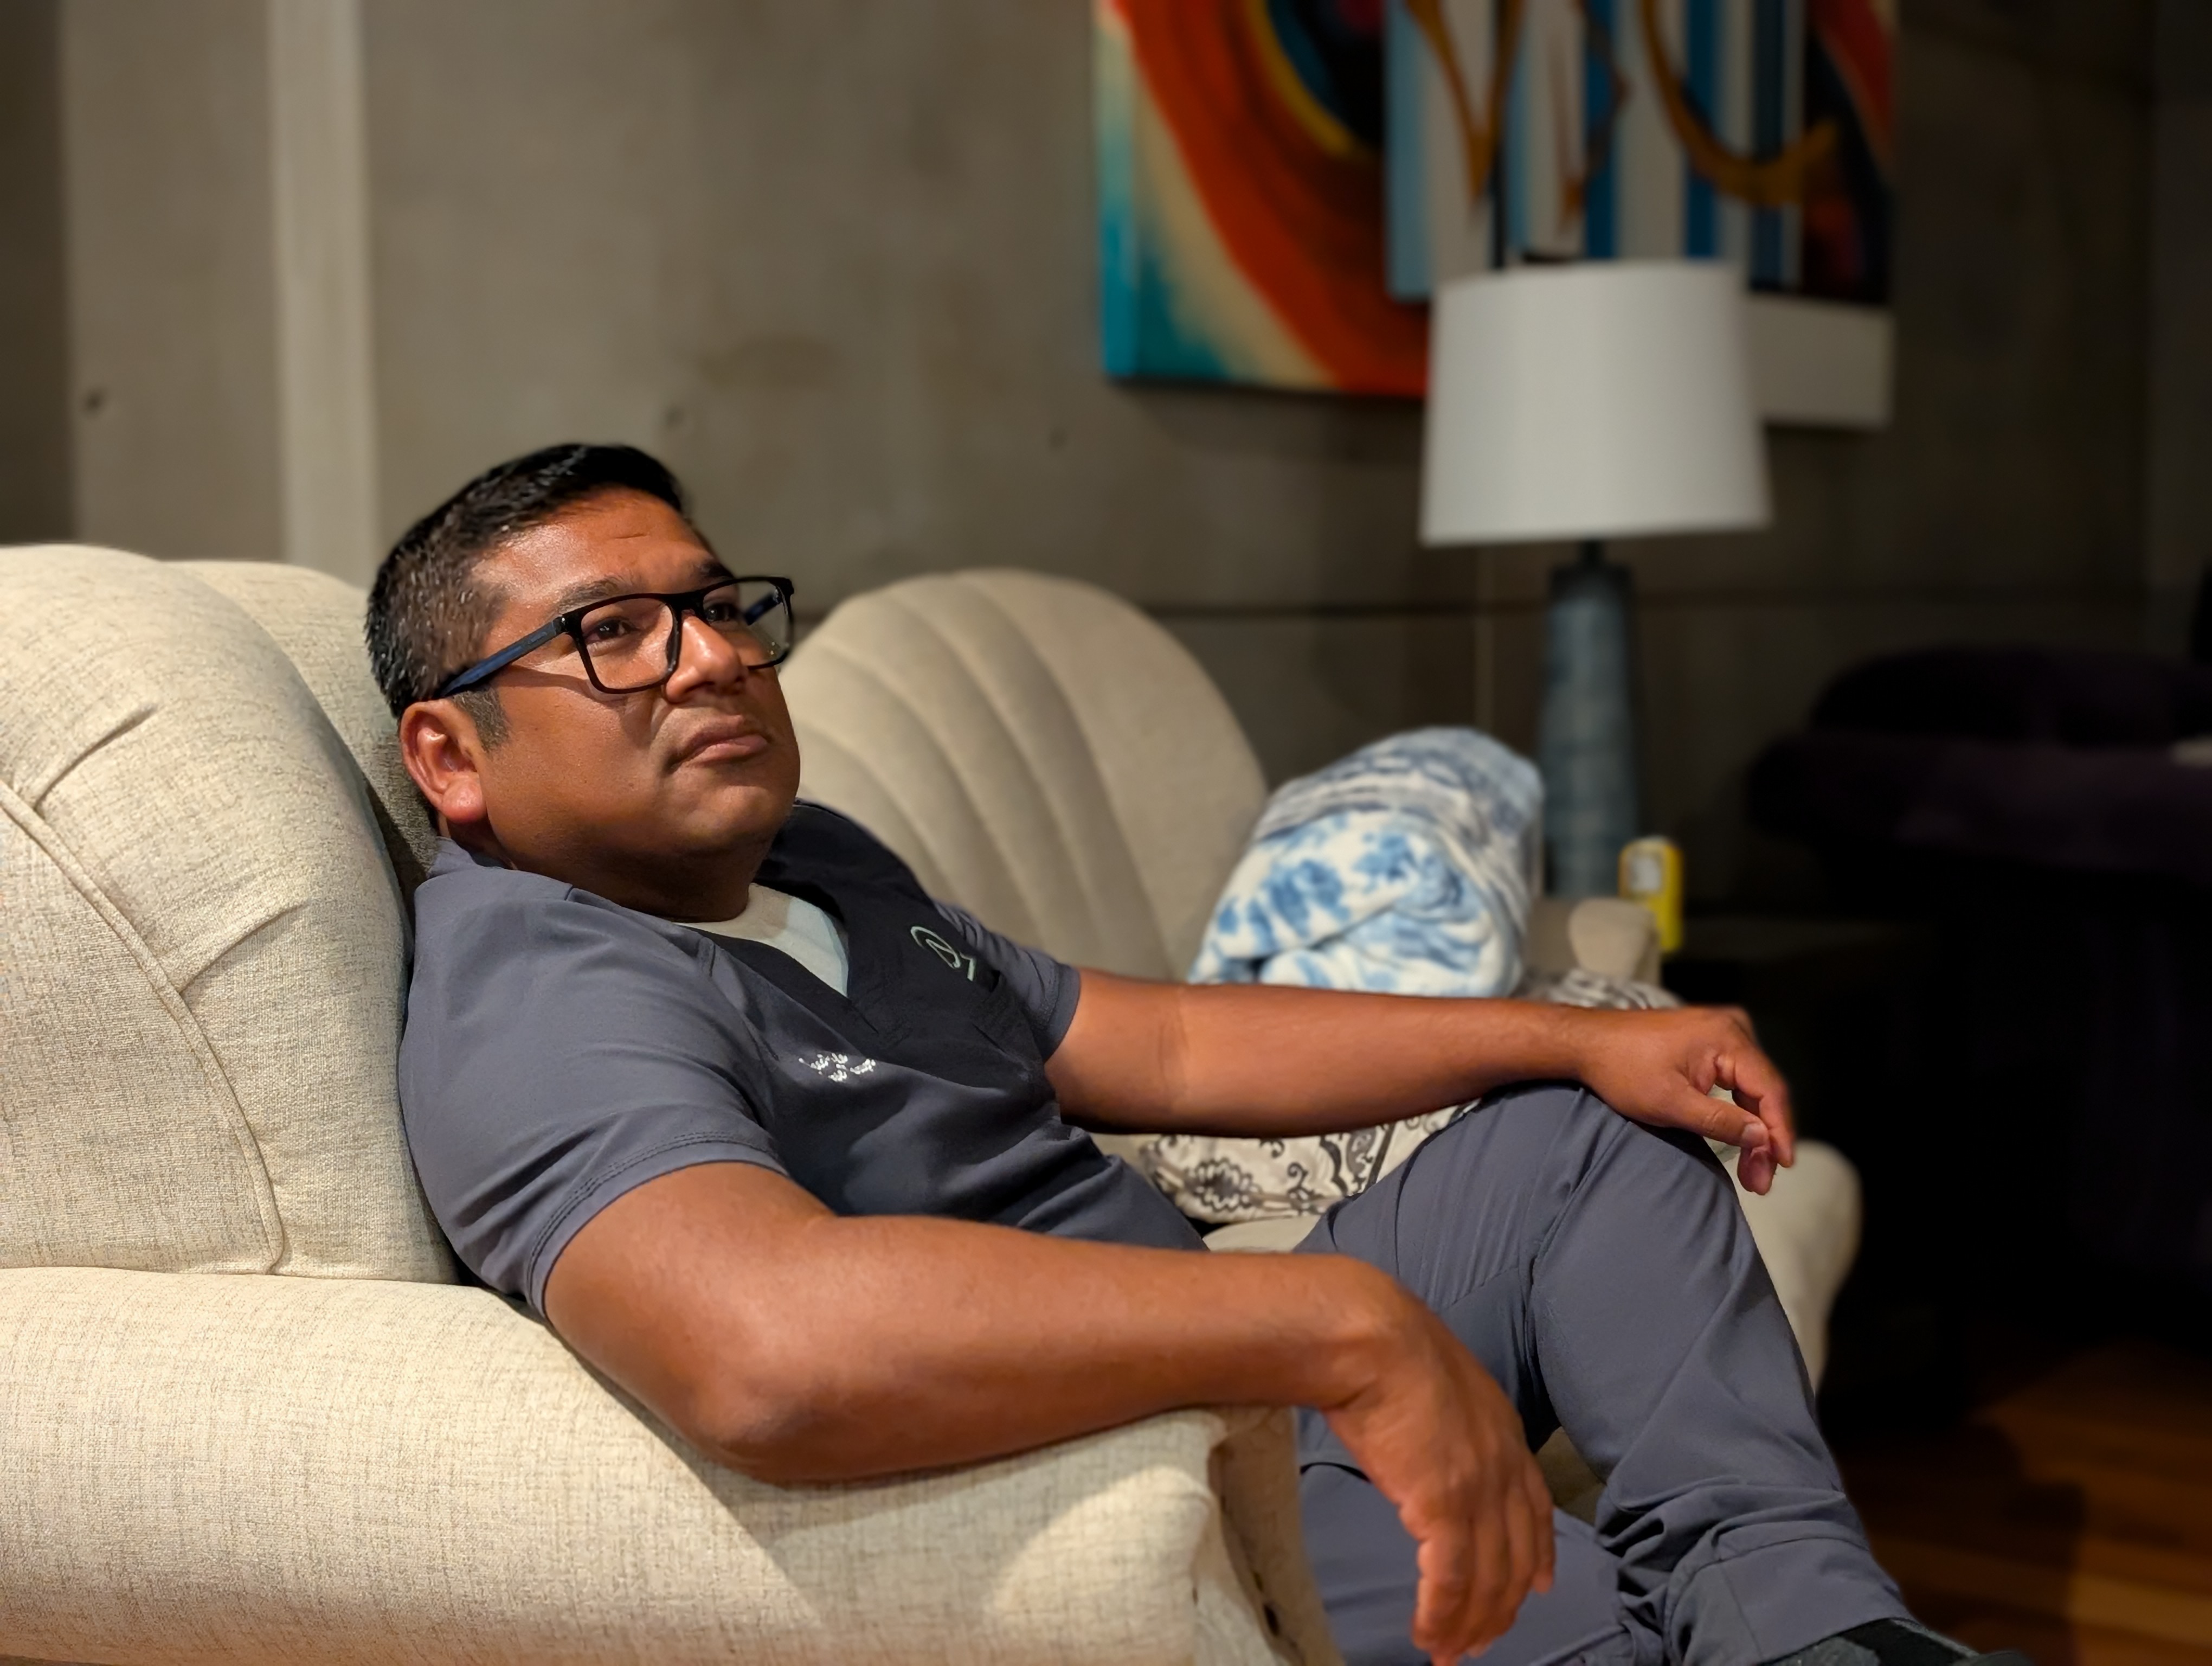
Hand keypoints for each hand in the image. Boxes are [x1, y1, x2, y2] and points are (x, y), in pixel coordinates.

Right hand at [1321, 1285, 1555, 1663]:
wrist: (1370, 1338)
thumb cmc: (1387, 1348)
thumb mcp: (1441, 1383)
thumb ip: (1449, 1423)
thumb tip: (1426, 1444)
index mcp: (1505, 1433)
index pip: (1536, 1508)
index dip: (1539, 1554)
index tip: (1540, 1587)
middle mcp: (1503, 1466)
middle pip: (1515, 1557)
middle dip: (1499, 1608)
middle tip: (1479, 1642)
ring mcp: (1478, 1489)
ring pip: (1486, 1579)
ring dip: (1467, 1624)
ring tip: (1448, 1653)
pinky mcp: (1443, 1507)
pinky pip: (1449, 1580)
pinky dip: (1441, 1615)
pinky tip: (1428, 1636)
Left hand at [1564, 1006, 1795, 1193]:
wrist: (1586, 1042)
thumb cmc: (1621, 1069)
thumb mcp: (1670, 1103)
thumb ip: (1720, 1121)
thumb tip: (1763, 1138)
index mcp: (1726, 1036)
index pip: (1769, 1088)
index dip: (1780, 1131)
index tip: (1781, 1167)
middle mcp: (1731, 1027)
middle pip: (1763, 1090)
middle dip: (1765, 1138)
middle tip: (1761, 1181)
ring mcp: (1721, 1031)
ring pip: (1752, 1087)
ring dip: (1753, 1128)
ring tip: (1754, 1171)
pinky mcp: (1709, 1041)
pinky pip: (1737, 1079)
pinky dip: (1739, 1110)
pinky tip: (1742, 1139)